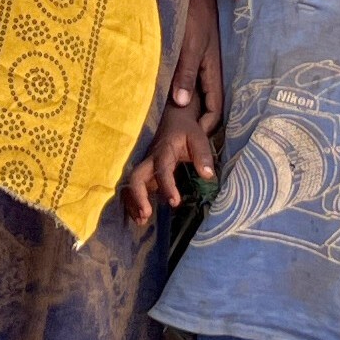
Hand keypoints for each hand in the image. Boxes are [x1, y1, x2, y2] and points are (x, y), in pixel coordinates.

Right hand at [124, 109, 215, 226]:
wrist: (173, 119)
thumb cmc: (187, 131)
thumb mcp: (198, 138)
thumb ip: (203, 156)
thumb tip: (208, 175)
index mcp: (164, 151)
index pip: (162, 169)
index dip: (167, 186)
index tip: (175, 202)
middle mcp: (150, 159)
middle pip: (136, 176)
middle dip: (138, 196)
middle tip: (146, 214)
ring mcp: (144, 166)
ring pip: (131, 184)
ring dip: (133, 202)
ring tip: (142, 220)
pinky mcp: (143, 173)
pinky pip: (132, 188)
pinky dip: (132, 202)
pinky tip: (139, 217)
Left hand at [167, 0, 223, 138]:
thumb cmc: (193, 15)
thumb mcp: (189, 46)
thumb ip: (185, 73)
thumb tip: (182, 105)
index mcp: (213, 71)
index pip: (214, 111)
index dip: (204, 130)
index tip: (188, 143)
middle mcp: (209, 71)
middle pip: (206, 106)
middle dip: (194, 124)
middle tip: (175, 139)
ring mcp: (200, 64)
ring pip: (196, 96)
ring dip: (186, 111)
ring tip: (168, 125)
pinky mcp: (191, 56)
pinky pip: (188, 83)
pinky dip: (179, 95)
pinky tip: (163, 99)